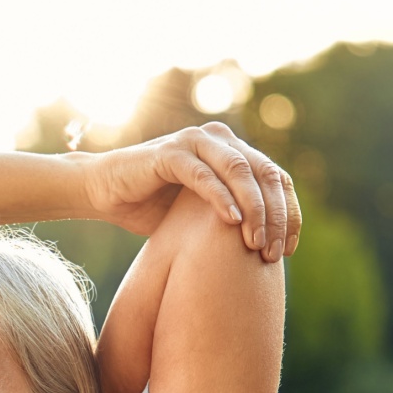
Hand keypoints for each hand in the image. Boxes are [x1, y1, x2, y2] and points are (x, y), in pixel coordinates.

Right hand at [83, 122, 300, 261]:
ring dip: (253, 208)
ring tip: (255, 242)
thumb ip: (233, 217)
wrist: (104, 193)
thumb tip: (270, 247)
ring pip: (240, 171)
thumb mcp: (200, 216)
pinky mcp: (170, 152)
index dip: (289, 214)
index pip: (276, 179)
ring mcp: (195, 142)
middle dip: (276, 216)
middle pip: (265, 174)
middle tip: (274, 252)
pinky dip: (221, 197)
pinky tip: (232, 222)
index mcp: (234, 152)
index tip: (289, 250)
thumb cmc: (151, 208)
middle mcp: (220, 140)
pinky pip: (204, 174)